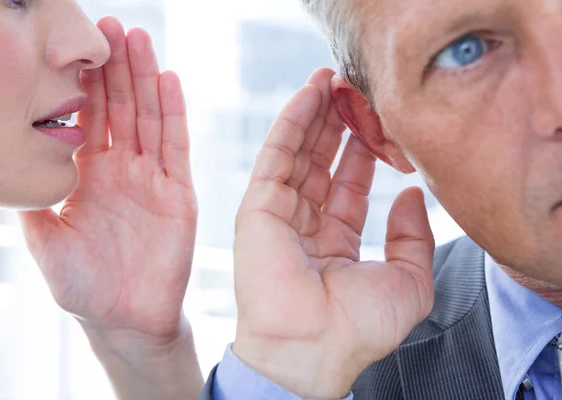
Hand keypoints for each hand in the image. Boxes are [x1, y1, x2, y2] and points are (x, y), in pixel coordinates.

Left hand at [19, 16, 195, 353]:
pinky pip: (176, 146)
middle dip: (115, 67)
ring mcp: (152, 177)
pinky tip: (170, 82)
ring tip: (139, 40)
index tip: (78, 45)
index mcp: (89, 174)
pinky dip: (173, 113)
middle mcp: (122, 168)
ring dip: (145, 78)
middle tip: (111, 25)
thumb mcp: (44, 237)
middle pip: (121, 107)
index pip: (89, 117)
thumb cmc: (83, 285)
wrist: (123, 318)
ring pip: (149, 117)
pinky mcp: (178, 191)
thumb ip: (33, 196)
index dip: (85, 82)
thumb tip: (9, 159)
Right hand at [232, 68, 434, 398]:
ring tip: (331, 79)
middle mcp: (305, 225)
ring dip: (314, 115)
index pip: (348, 186)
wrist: (311, 348)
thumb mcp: (409, 282)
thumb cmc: (357, 328)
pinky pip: (275, 156)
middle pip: (322, 163)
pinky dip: (291, 123)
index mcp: (335, 243)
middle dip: (337, 125)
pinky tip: (308, 94)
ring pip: (298, 153)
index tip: (376, 121)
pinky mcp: (258, 207)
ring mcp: (279, 214)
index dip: (363, 152)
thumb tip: (408, 195)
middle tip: (352, 89)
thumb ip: (413, 237)